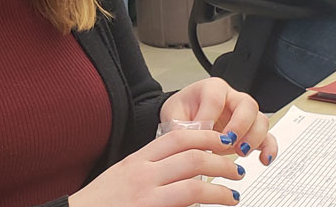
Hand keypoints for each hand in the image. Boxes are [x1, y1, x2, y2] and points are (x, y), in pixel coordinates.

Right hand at [68, 129, 244, 206]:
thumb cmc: (100, 201)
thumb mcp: (124, 176)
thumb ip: (150, 169)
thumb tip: (181, 167)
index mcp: (137, 159)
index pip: (178, 137)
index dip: (206, 136)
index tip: (222, 142)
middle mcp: (143, 173)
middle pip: (192, 157)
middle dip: (221, 162)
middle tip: (235, 169)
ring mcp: (146, 194)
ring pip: (195, 184)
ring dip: (221, 189)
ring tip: (232, 194)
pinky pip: (186, 204)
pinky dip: (204, 205)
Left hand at [161, 77, 277, 164]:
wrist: (185, 118)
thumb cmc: (182, 112)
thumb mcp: (174, 115)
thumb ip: (181, 126)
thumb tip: (192, 140)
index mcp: (212, 88)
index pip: (216, 99)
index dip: (209, 118)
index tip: (201, 135)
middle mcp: (232, 98)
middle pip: (247, 105)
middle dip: (239, 126)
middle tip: (227, 142)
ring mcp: (244, 115)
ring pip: (260, 120)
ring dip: (253, 138)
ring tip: (240, 152)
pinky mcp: (250, 131)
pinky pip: (267, 137)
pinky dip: (268, 148)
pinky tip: (263, 159)